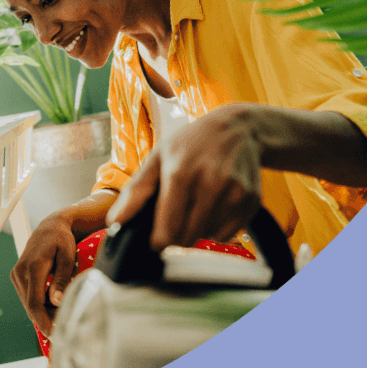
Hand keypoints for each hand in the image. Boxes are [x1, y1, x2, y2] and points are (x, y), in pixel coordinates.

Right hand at [10, 211, 77, 336]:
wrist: (51, 226)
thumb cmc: (62, 240)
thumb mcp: (68, 257)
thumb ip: (62, 279)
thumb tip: (56, 302)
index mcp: (33, 267)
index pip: (34, 303)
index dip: (43, 322)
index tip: (55, 336)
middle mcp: (20, 272)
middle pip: (31, 306)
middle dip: (46, 320)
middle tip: (65, 327)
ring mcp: (16, 274)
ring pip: (28, 303)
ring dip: (44, 312)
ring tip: (63, 314)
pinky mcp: (17, 276)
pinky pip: (27, 296)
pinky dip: (39, 304)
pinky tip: (54, 304)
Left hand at [106, 104, 262, 250]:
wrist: (238, 128)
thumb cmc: (192, 143)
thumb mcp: (158, 157)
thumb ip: (135, 191)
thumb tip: (114, 222)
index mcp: (181, 174)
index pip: (166, 233)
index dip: (158, 239)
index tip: (157, 234)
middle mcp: (211, 184)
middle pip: (186, 239)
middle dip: (177, 233)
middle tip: (178, 212)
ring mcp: (235, 193)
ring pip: (207, 237)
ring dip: (199, 228)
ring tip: (199, 201)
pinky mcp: (252, 201)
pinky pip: (228, 234)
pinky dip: (219, 226)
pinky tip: (217, 203)